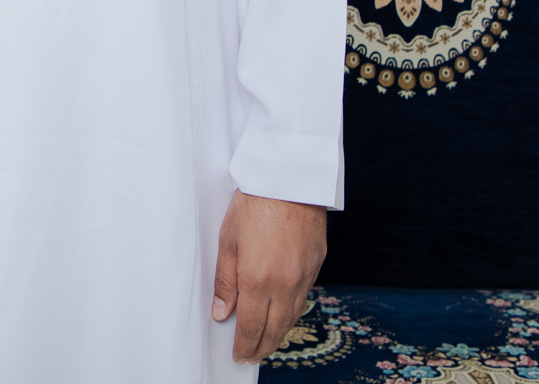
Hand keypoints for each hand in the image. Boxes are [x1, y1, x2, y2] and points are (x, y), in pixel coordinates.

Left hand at [211, 190, 325, 363]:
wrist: (289, 179)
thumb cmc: (254, 205)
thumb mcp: (228, 241)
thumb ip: (226, 282)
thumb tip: (222, 313)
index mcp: (258, 280)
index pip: (252, 327)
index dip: (245, 345)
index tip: (238, 355)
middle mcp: (285, 284)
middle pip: (275, 329)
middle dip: (262, 348)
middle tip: (251, 357)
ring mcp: (304, 276)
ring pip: (292, 317)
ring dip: (279, 334)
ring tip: (266, 342)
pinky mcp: (316, 265)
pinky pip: (303, 298)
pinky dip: (292, 313)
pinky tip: (283, 314)